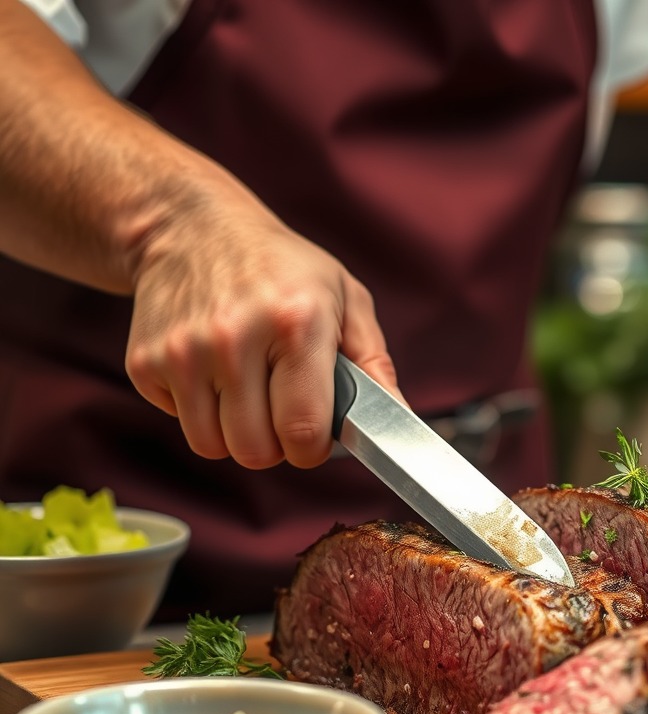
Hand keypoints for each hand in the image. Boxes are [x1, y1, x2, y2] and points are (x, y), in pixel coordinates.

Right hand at [124, 196, 398, 469]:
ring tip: (247, 390)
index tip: (312, 432)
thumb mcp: (345, 299)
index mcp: (295, 323)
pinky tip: (212, 373)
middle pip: (256, 452)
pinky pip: (180, 424)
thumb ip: (375, 366)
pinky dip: (199, 411)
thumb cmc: (280, 267)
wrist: (188, 225)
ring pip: (213, 447)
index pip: (302, 432)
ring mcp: (183, 351)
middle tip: (278, 407)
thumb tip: (400, 423)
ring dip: (235, 432)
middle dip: (274, 443)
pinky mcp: (145, 362)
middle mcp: (234, 338)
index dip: (312, 447)